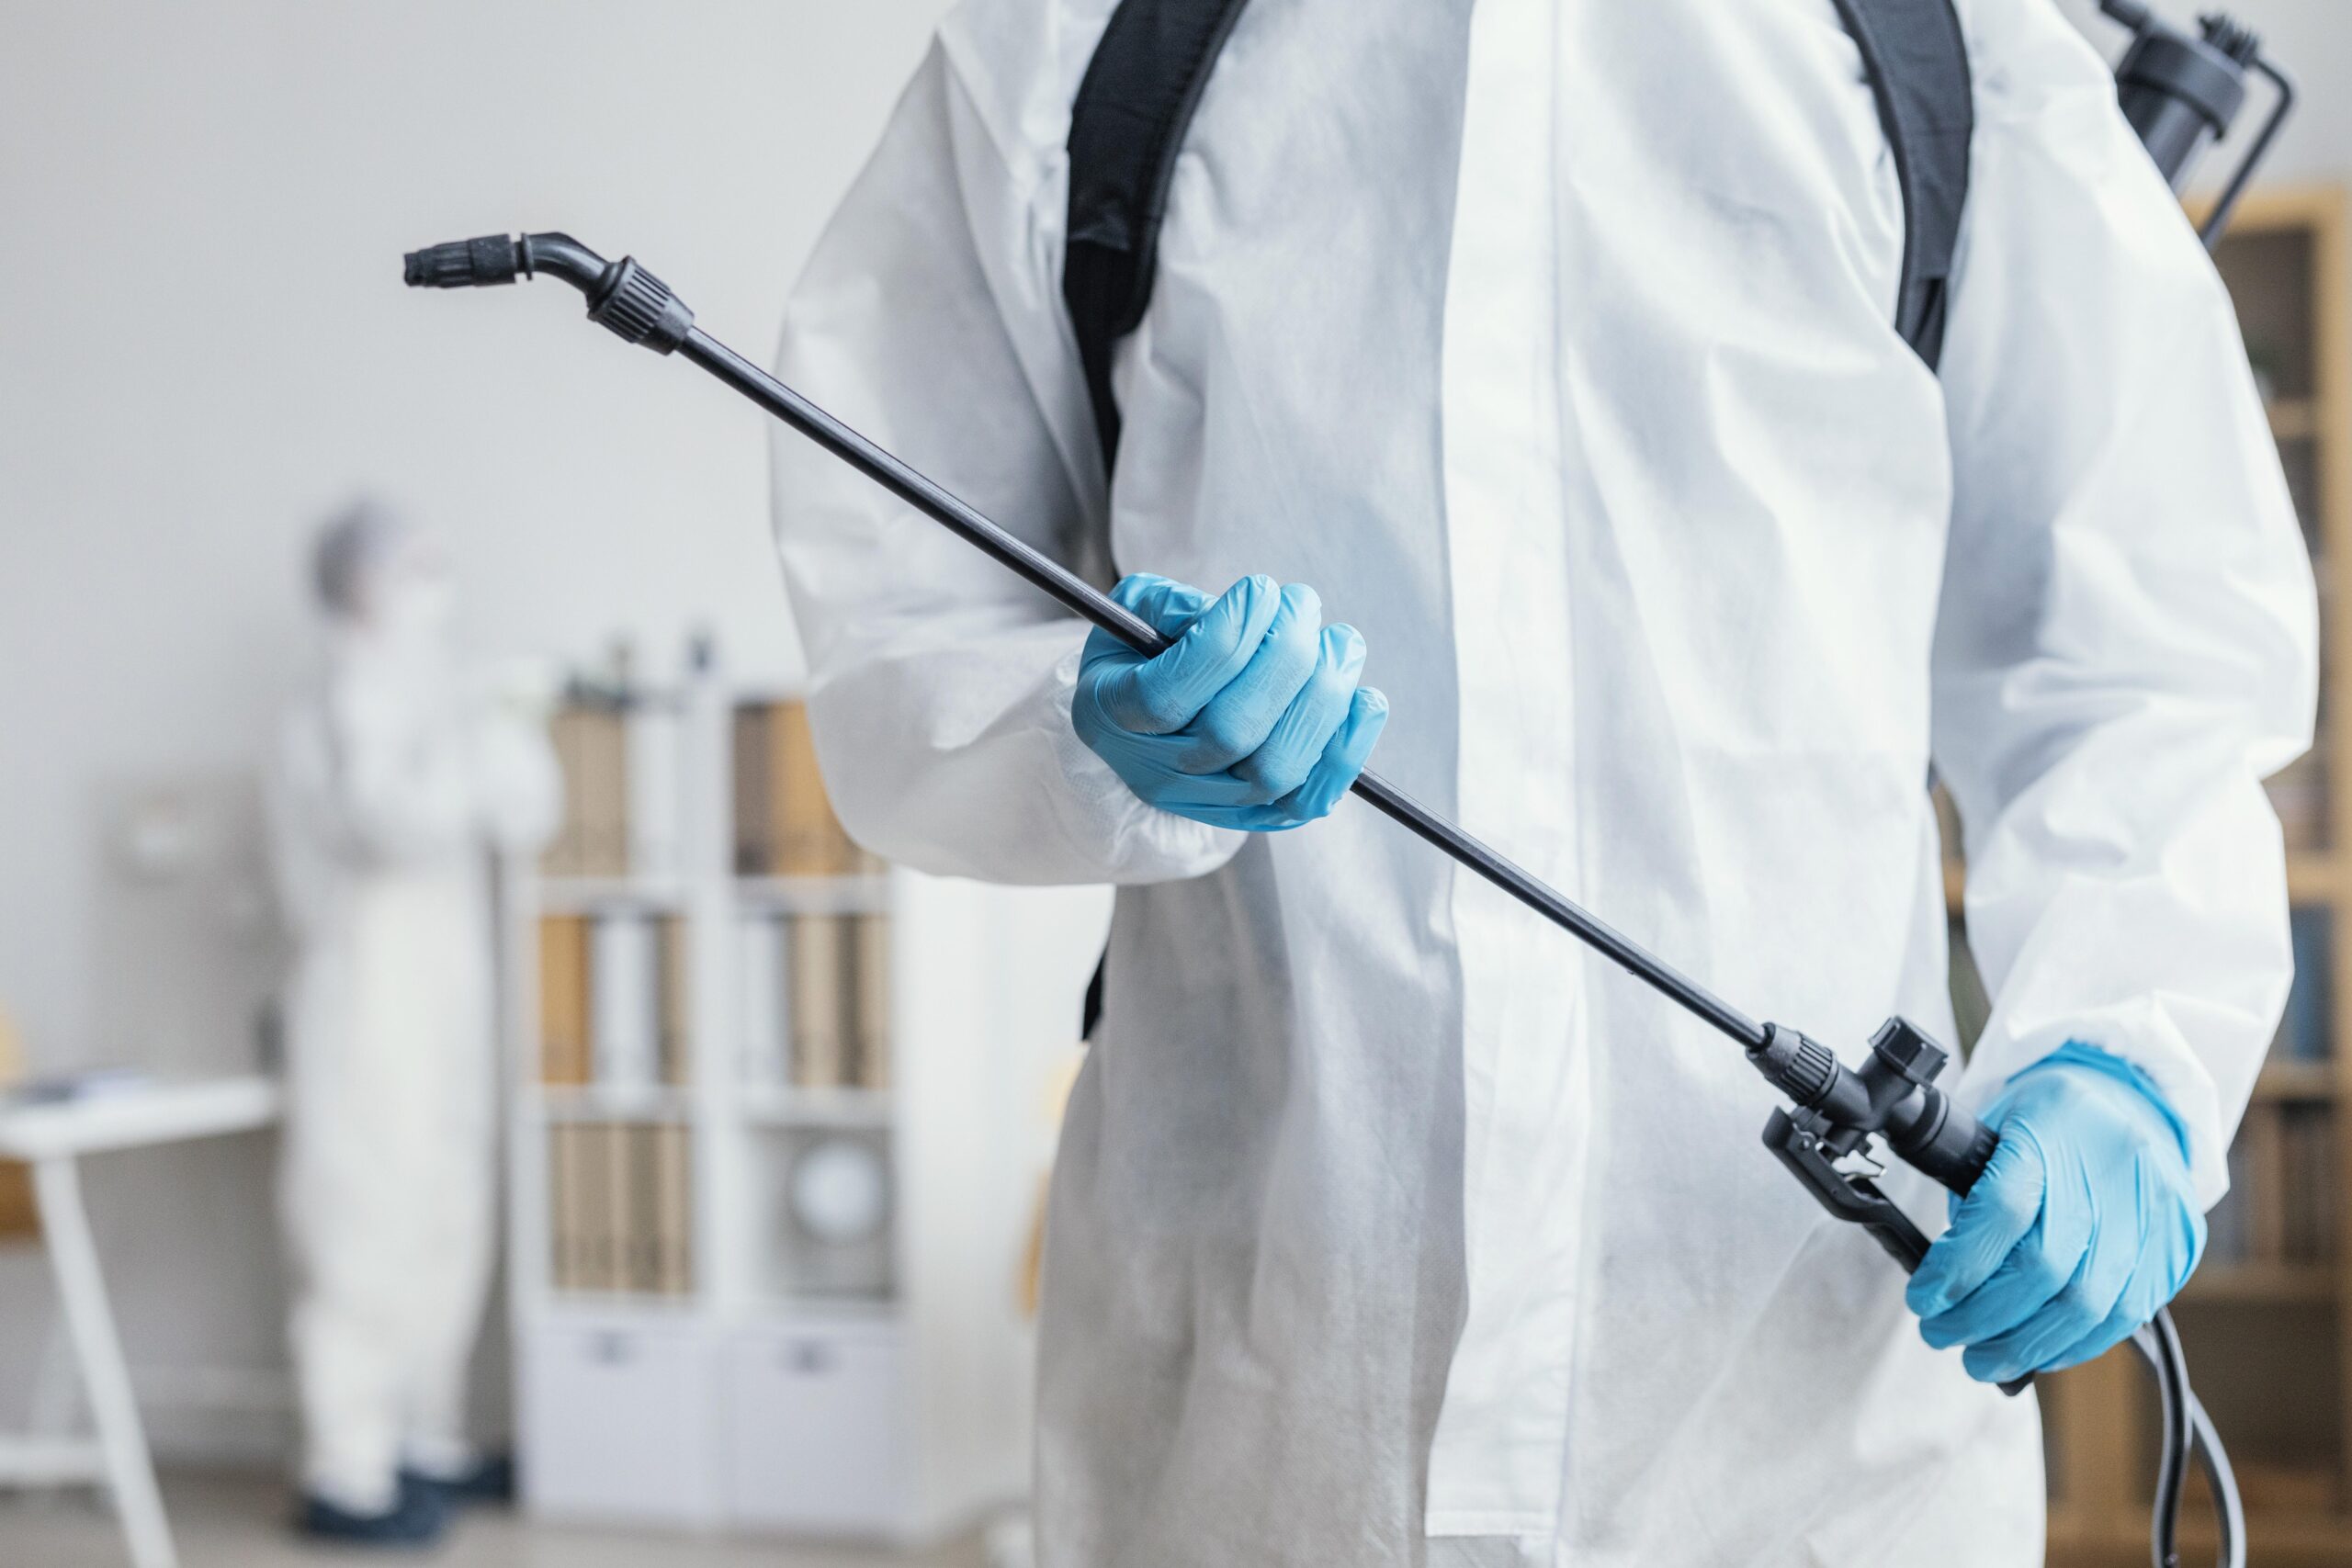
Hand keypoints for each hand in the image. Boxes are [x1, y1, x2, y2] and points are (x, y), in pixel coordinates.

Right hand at [1073, 573, 1387, 831]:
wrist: (1150, 724)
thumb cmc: (1144, 653)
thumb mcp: (1135, 612)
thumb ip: (1170, 604)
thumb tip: (1228, 612)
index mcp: (1113, 714)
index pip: (1168, 694)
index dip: (1225, 639)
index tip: (1260, 588)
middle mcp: (1158, 770)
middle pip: (1231, 733)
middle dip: (1284, 658)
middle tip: (1303, 605)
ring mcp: (1211, 801)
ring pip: (1277, 768)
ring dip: (1323, 697)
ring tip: (1339, 643)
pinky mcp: (1261, 814)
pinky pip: (1311, 798)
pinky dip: (1348, 749)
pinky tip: (1363, 700)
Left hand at [1906, 1043, 2204, 1383]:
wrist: (2134, 1097)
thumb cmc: (2051, 1118)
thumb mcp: (1999, 1128)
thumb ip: (1974, 1194)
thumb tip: (1946, 1279)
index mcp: (2054, 1128)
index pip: (2004, 1210)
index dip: (1958, 1267)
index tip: (1925, 1300)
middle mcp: (2112, 1170)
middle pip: (2045, 1269)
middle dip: (1982, 1318)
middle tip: (1942, 1335)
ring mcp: (2153, 1212)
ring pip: (2087, 1305)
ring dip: (2025, 1346)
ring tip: (1982, 1358)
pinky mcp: (2177, 1247)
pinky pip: (2126, 1315)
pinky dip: (2074, 1343)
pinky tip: (2037, 1350)